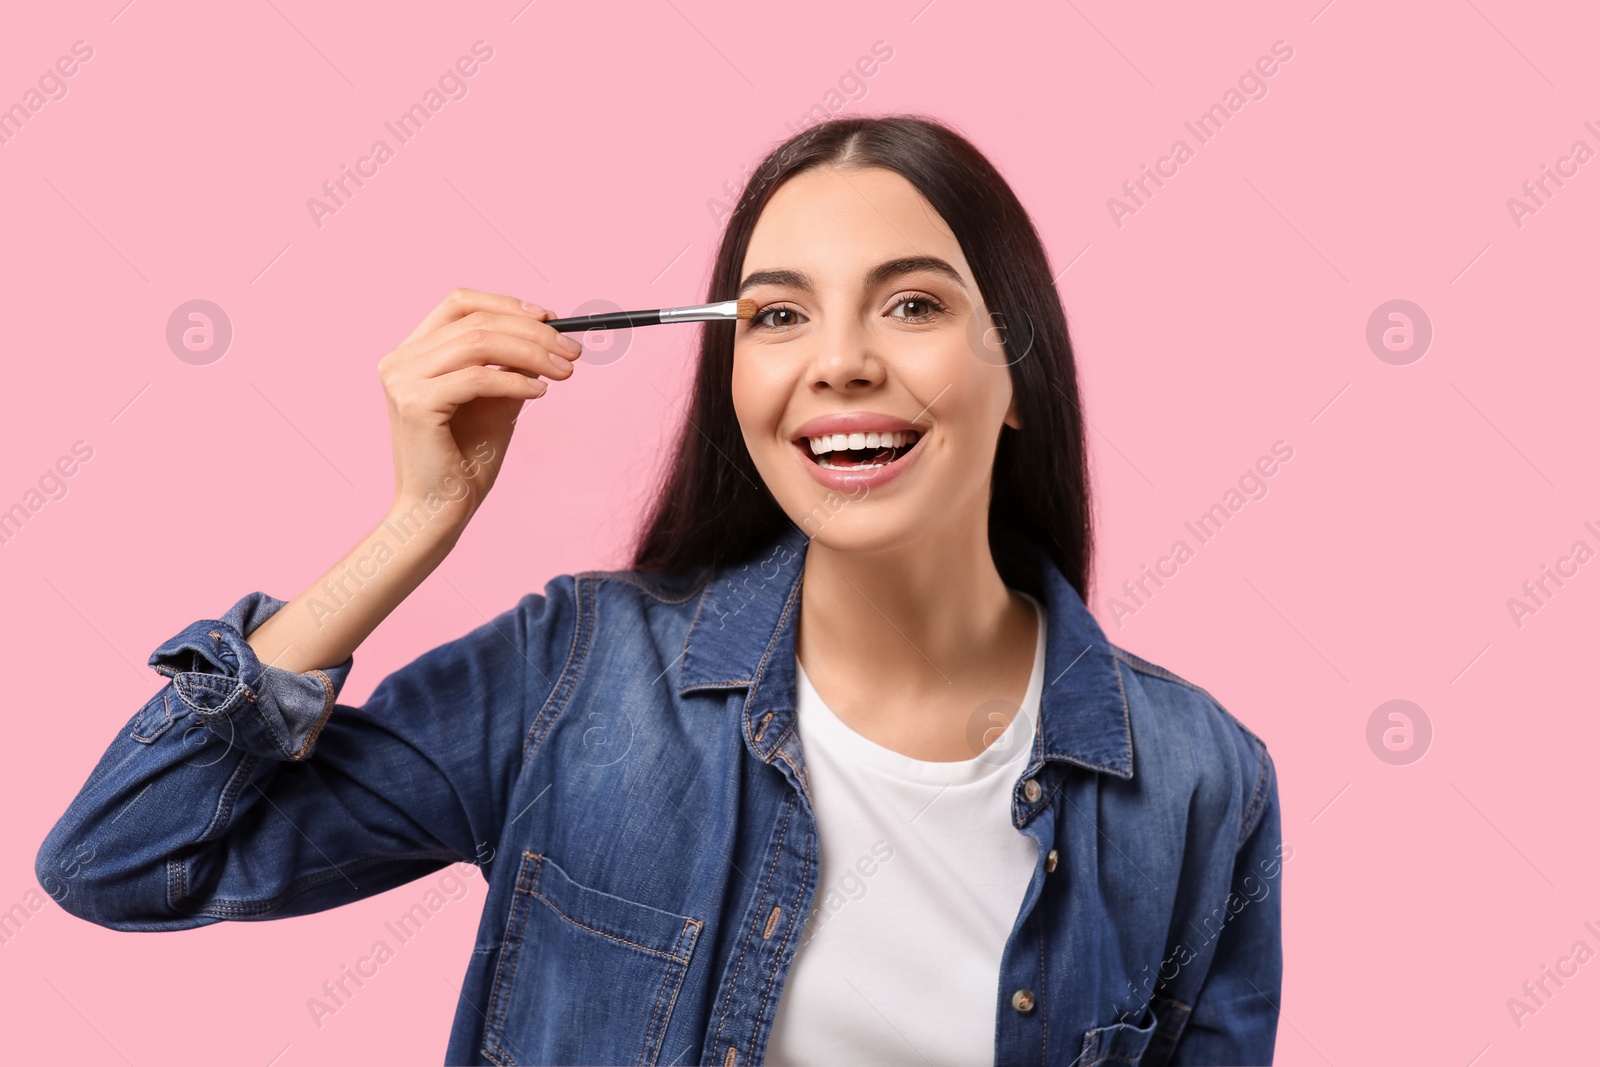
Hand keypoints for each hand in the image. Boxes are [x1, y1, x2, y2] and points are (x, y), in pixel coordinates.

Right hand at [378, 287, 581, 530]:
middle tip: (572, 350)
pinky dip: (515, 381)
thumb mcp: (495, 403)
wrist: (439, 511)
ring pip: (480, 343)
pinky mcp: (415, 403)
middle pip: (476, 321)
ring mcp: (402, 379)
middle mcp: (400, 360)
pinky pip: (478, 378)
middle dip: (533, 332)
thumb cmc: (464, 461)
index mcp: (412, 353)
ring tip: (564, 372)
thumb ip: (510, 368)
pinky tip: (540, 393)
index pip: (458, 303)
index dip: (507, 304)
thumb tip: (549, 338)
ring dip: (532, 353)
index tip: (551, 319)